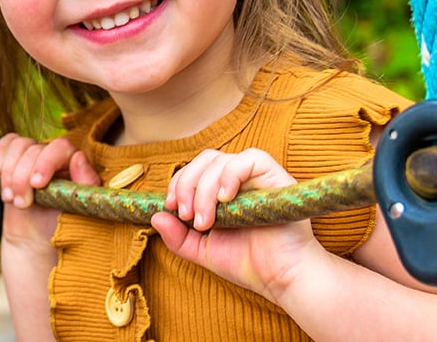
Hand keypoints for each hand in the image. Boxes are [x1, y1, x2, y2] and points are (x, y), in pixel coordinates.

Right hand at [0, 134, 99, 250]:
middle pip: (34, 148)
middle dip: (22, 177)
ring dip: (9, 174)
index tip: (37, 185)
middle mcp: (53, 155)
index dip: (46, 163)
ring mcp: (32, 156)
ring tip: (10, 198)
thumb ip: (85, 182)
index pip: (60, 147)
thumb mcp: (78, 207)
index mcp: (73, 162)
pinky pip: (4, 145)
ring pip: (18, 146)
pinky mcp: (14, 160)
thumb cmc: (61, 223)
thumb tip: (78, 157)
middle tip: (22, 203)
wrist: (36, 238)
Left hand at [151, 148, 324, 301]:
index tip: (171, 208)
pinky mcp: (277, 177)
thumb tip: (155, 216)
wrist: (281, 279)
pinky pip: (251, 159)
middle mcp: (241, 179)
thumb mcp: (202, 250)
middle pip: (206, 159)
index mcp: (224, 190)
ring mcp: (258, 177)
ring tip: (205, 221)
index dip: (179, 183)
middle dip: (186, 184)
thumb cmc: (248, 264)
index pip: (196, 169)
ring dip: (204, 189)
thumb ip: (178, 236)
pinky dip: (230, 175)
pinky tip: (225, 200)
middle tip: (185, 215)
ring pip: (222, 160)